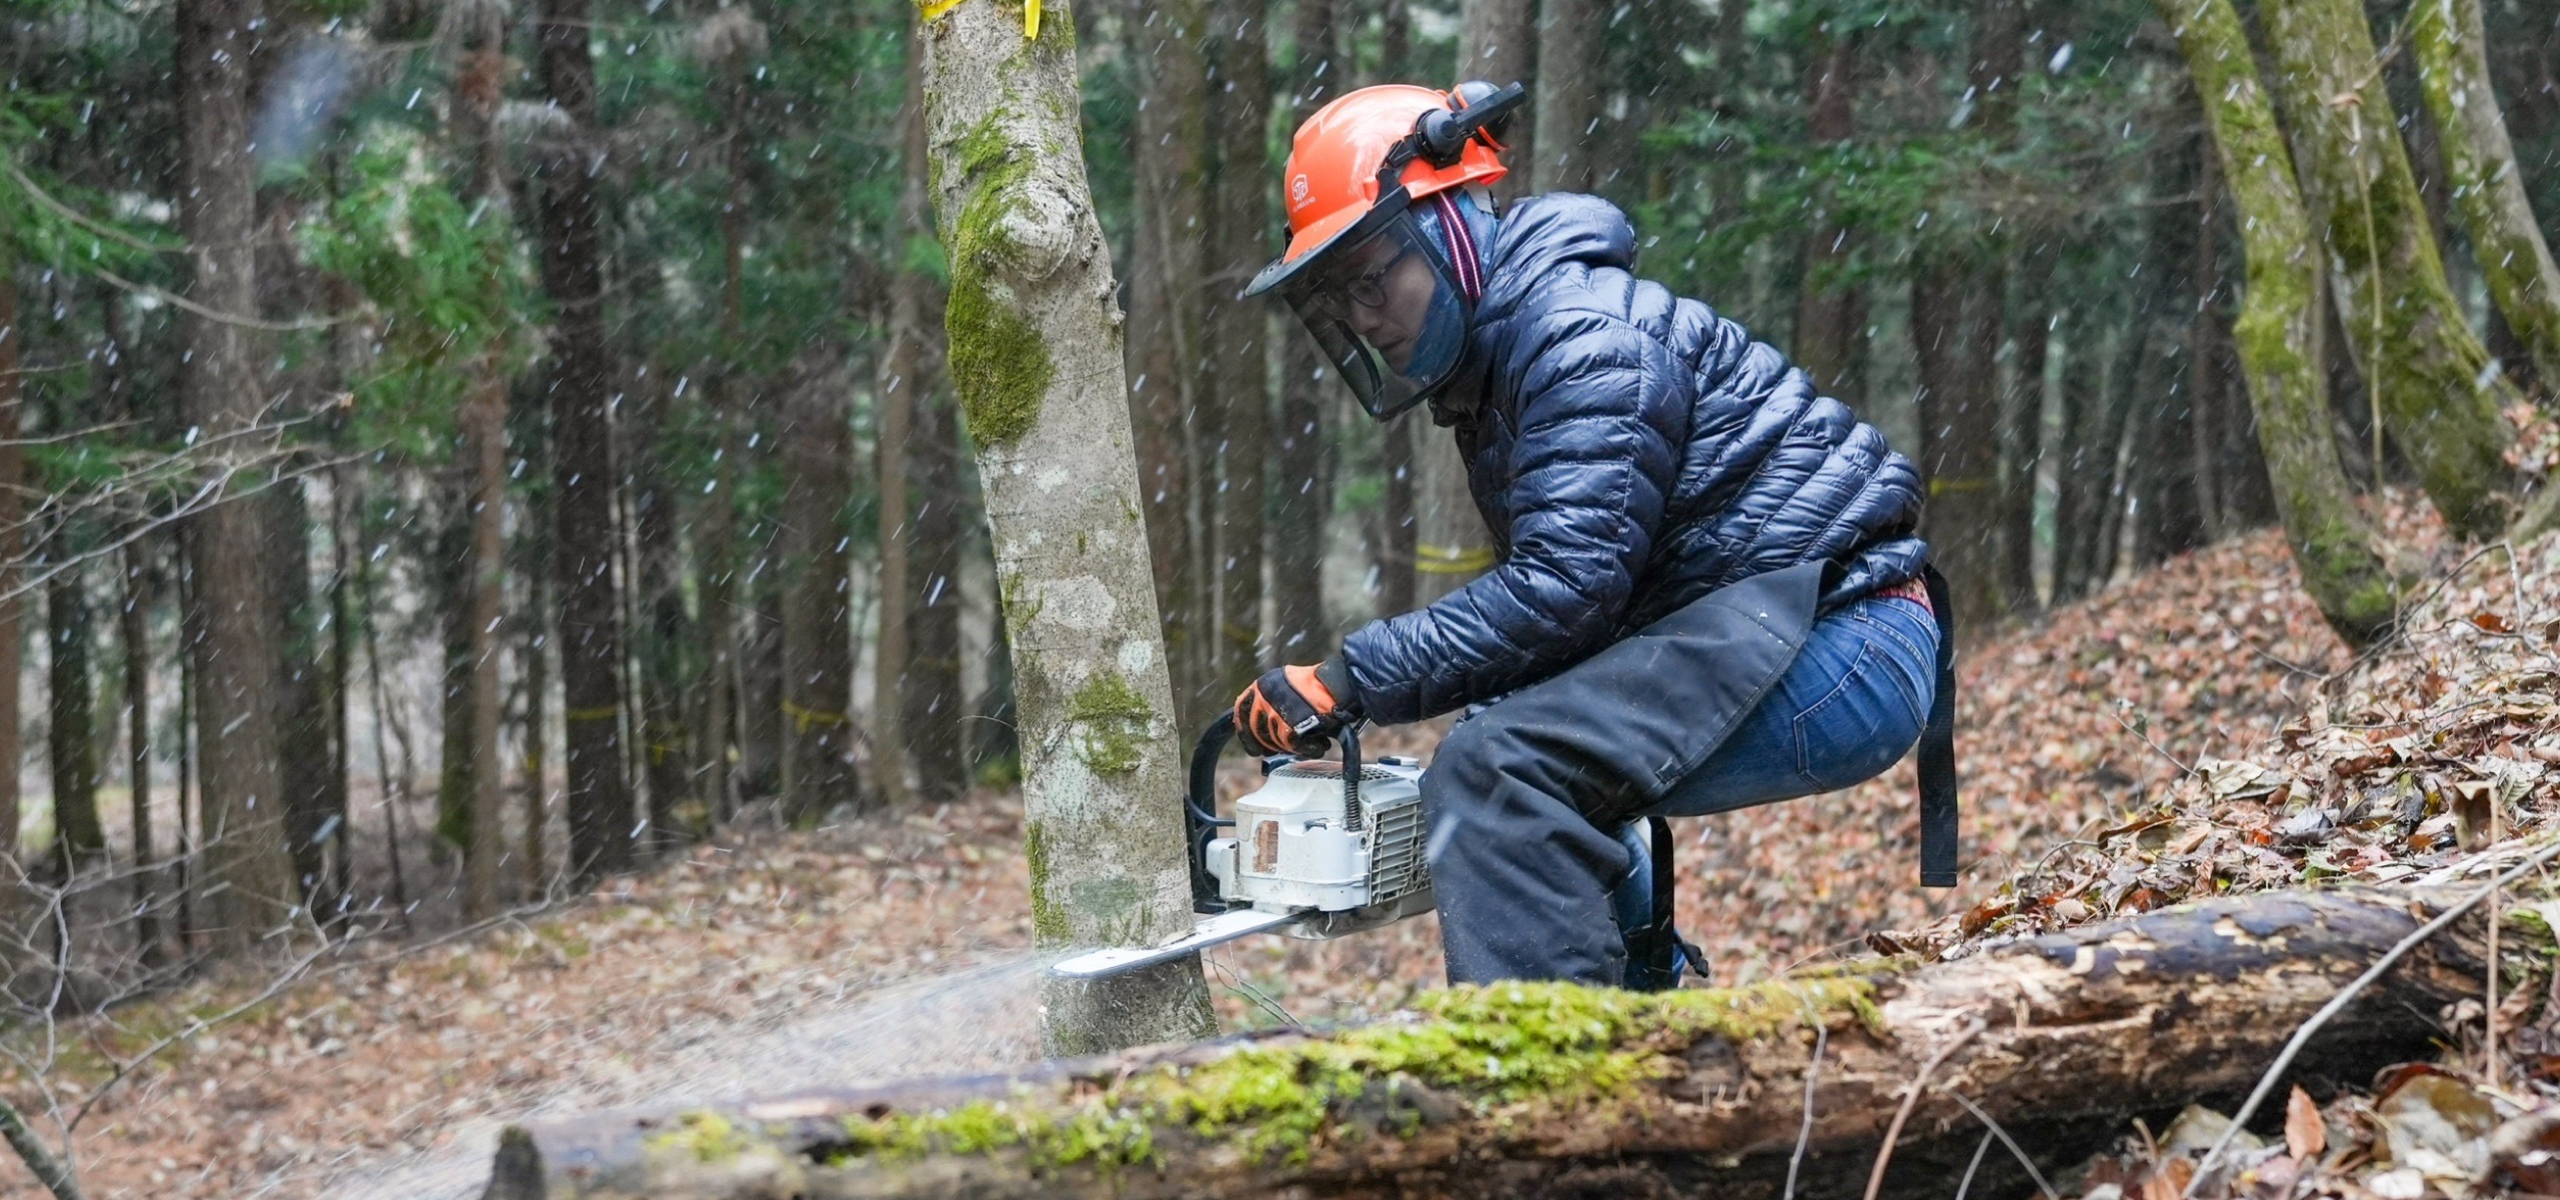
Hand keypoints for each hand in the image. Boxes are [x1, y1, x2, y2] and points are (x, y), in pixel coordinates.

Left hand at [1234, 662, 1352, 755]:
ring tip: (1311, 740)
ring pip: (1277, 742)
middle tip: (1287, 749)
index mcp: (1262, 685)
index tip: (1254, 747)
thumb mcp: (1287, 690)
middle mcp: (1265, 696)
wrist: (1343, 685)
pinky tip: (1319, 744)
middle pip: (1258, 733)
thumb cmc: (1321, 691)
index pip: (1241, 712)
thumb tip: (1259, 733)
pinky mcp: (1290, 724)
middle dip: (1272, 745)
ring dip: (1294, 747)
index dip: (1246, 734)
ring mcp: (1276, 710)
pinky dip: (1309, 749)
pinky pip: (1294, 747)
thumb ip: (1271, 706)